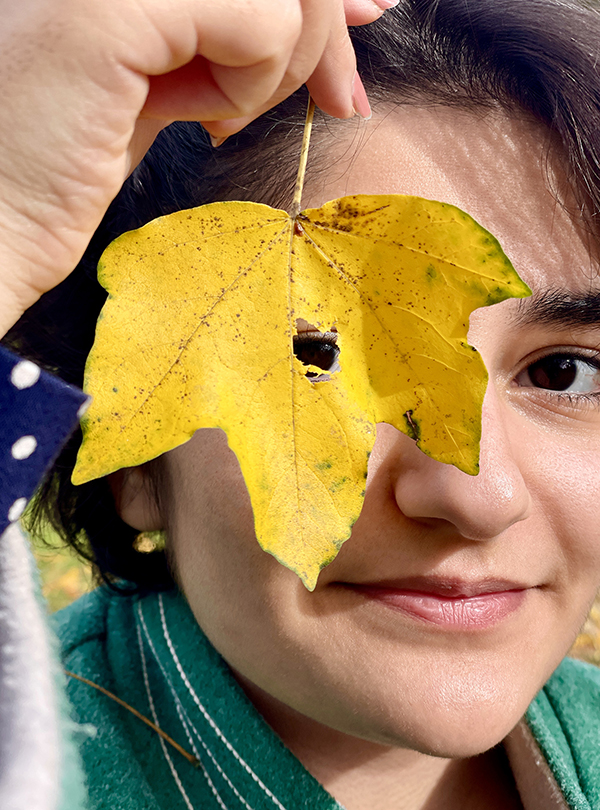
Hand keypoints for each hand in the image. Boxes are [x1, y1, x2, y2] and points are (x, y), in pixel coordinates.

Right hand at [0, 0, 386, 335]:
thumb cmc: (65, 161)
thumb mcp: (169, 74)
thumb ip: (241, 32)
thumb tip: (351, 7)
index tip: (363, 27)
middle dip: (325, 34)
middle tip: (333, 99)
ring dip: (277, 67)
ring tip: (216, 112)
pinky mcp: (109, 7)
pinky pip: (257, 26)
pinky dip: (251, 84)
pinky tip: (202, 117)